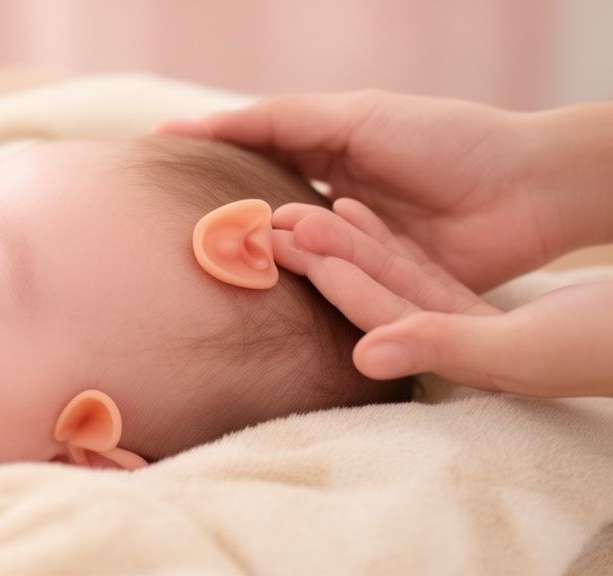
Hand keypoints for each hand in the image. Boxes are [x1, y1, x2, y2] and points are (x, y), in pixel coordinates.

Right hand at [159, 91, 592, 291]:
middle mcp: (331, 204)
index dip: (208, 161)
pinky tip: (260, 300)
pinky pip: (327, 296)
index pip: (255, 158)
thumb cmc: (441, 140)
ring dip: (260, 257)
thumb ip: (283, 121)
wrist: (522, 190)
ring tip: (214, 263)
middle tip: (174, 231)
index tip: (151, 161)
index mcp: (325, 156)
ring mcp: (352, 249)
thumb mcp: (353, 118)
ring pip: (290, 258)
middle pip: (264, 214)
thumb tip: (207, 123)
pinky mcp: (375, 290)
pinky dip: (296, 295)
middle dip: (224, 222)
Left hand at [270, 198, 612, 397]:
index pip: (380, 317)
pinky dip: (386, 236)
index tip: (292, 245)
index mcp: (454, 360)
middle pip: (373, 294)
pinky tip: (353, 208)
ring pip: (390, 274)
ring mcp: (459, 322)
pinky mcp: (474, 303)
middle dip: (326, 258)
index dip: (336, 280)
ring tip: (303, 207)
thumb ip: (444, 346)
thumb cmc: (602, 345)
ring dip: (347, 241)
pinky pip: (417, 263)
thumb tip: (364, 354)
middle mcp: (448, 344)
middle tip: (276, 222)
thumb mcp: (524, 348)